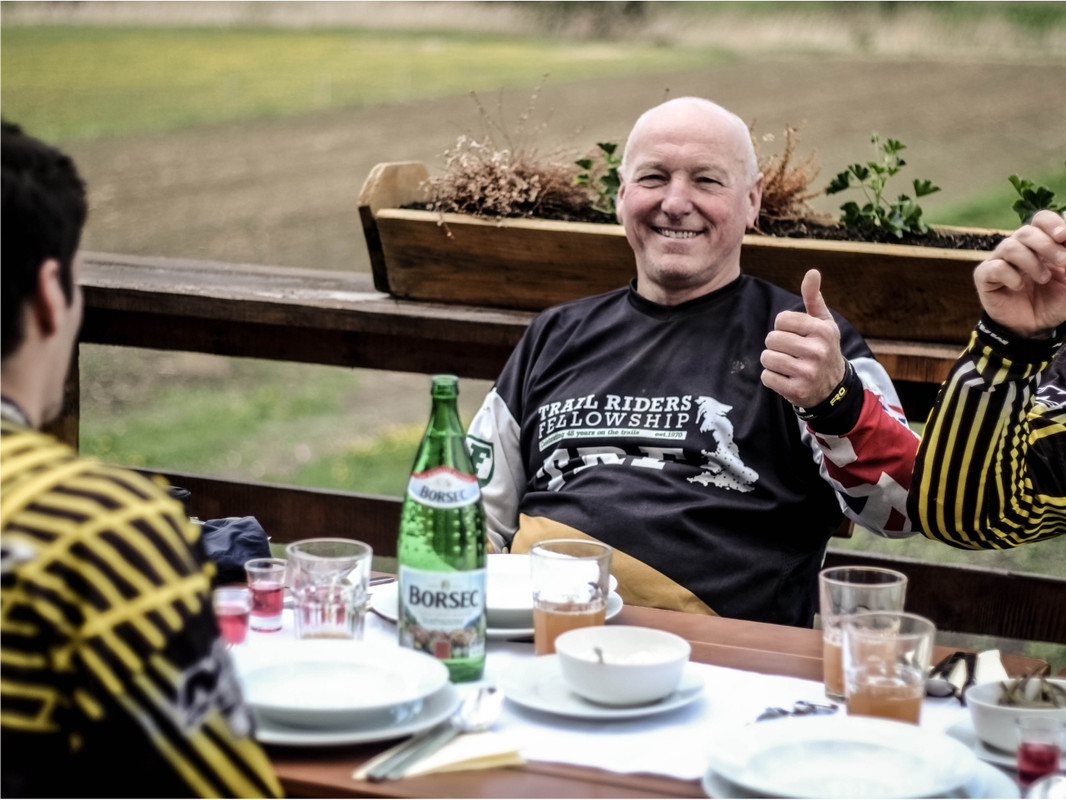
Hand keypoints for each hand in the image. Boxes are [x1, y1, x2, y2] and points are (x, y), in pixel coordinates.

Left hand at [760, 269, 846, 407]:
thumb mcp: (823, 323)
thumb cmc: (823, 348)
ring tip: (789, 365)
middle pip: (771, 339)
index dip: (783, 327)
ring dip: (772, 361)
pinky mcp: (797, 391)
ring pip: (766, 358)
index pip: (781, 320)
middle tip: (792, 352)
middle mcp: (817, 351)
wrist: (833, 387)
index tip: (796, 335)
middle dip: (776, 345)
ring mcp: (807, 372)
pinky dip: (772, 378)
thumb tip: (812, 271)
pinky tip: (787, 378)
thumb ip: (814, 298)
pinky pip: (766, 377)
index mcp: (822, 330)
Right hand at [975, 209, 1065, 338]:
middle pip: (1026, 231)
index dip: (1052, 224)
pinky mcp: (985, 276)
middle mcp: (1018, 248)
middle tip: (1063, 262)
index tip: (1064, 237)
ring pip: (1010, 246)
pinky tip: (1018, 287)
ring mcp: (999, 261)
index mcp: (1039, 244)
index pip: (1041, 219)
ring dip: (1031, 262)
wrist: (1032, 328)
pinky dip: (1011, 276)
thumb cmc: (1052, 303)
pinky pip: (995, 267)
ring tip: (1042, 279)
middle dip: (1047, 245)